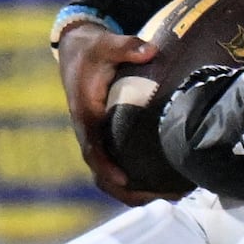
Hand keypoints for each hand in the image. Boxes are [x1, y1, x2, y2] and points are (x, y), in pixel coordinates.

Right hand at [58, 18, 156, 206]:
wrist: (77, 52)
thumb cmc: (93, 50)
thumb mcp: (106, 44)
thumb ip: (126, 47)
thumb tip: (150, 51)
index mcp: (86, 113)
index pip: (91, 147)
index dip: (105, 165)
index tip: (124, 179)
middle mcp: (89, 131)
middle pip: (99, 171)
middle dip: (123, 190)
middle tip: (155, 199)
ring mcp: (96, 137)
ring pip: (106, 174)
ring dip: (130, 191)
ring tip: (165, 199)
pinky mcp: (105, 137)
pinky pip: (115, 164)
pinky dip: (133, 179)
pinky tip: (160, 185)